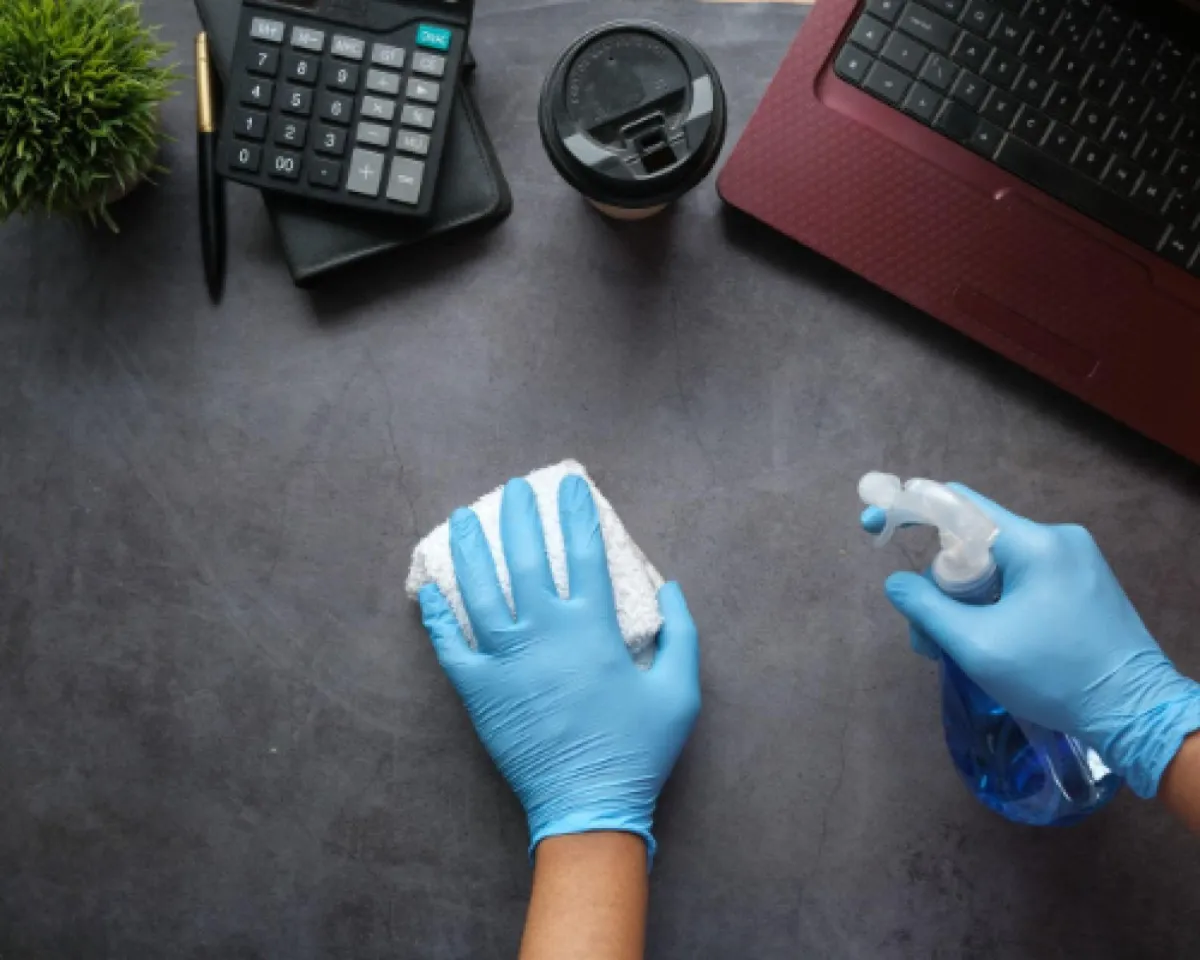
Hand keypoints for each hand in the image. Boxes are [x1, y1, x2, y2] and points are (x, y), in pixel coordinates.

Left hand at [419, 476, 700, 857]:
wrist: (588, 807)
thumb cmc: (638, 750)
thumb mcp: (680, 692)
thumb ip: (681, 634)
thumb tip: (670, 587)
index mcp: (593, 629)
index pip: (584, 553)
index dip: (577, 514)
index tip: (569, 485)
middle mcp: (545, 634)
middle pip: (526, 559)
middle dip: (518, 516)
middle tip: (512, 489)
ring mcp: (506, 661)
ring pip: (480, 591)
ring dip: (470, 550)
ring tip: (462, 518)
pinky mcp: (479, 691)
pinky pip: (450, 646)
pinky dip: (436, 616)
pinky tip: (429, 588)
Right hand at [863, 485, 1199, 797]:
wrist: (1136, 713)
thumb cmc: (1054, 678)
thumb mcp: (977, 646)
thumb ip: (927, 608)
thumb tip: (896, 583)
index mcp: (1034, 544)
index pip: (958, 505)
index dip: (907, 509)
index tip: (872, 522)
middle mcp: (1056, 539)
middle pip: (973, 542)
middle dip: (939, 583)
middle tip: (925, 635)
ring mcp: (1074, 560)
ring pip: (995, 565)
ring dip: (964, 600)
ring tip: (953, 650)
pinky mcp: (1081, 583)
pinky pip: (1020, 579)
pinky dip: (993, 604)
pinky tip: (985, 639)